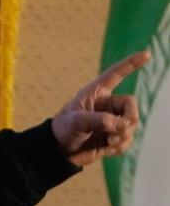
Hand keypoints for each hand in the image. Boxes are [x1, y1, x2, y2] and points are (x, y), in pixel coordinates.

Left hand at [51, 50, 149, 166]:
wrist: (59, 152)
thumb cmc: (63, 130)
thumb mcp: (76, 122)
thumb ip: (99, 120)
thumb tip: (121, 124)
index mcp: (96, 93)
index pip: (116, 74)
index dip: (131, 64)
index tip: (147, 54)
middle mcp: (107, 105)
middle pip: (131, 105)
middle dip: (130, 117)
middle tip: (121, 129)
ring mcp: (112, 121)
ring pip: (131, 124)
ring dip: (124, 134)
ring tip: (110, 141)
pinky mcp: (113, 137)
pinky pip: (127, 139)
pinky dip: (121, 145)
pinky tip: (109, 149)